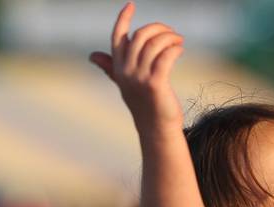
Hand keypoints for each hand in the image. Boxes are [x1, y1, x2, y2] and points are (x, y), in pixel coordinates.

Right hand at [89, 2, 184, 128]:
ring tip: (179, 41)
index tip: (130, 4)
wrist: (156, 127)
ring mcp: (139, 77)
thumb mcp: (125, 83)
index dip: (123, 19)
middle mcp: (125, 70)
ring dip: (170, 38)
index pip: (118, 37)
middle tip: (173, 33)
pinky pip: (166, 57)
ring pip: (155, 45)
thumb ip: (111, 67)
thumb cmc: (144, 103)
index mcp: (117, 67)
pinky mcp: (155, 84)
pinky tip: (180, 49)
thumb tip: (92, 56)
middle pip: (140, 36)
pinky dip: (174, 49)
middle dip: (158, 29)